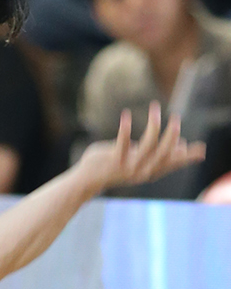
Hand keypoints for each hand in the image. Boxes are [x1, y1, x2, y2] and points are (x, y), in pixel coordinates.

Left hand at [78, 103, 203, 192]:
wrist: (87, 179)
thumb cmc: (114, 165)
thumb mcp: (138, 159)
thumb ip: (156, 152)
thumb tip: (180, 143)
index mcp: (149, 170)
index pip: (172, 164)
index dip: (186, 157)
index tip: (201, 149)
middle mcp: (142, 171)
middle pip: (163, 154)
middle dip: (171, 137)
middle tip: (176, 119)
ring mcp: (128, 167)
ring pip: (147, 146)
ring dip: (153, 126)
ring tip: (155, 108)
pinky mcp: (113, 161)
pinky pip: (122, 143)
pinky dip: (125, 128)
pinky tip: (126, 114)